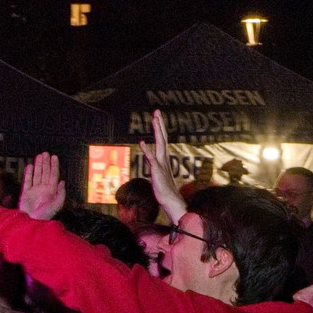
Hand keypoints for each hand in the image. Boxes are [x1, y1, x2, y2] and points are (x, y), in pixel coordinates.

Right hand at [19, 152, 65, 220]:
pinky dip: (28, 173)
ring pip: (37, 174)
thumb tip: (62, 181)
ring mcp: (34, 190)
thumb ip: (61, 193)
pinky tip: (30, 166)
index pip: (53, 175)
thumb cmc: (45, 215)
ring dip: (38, 165)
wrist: (31, 221)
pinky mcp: (26, 193)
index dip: (54, 166)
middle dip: (46, 163)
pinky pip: (27, 181)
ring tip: (39, 156)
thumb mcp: (57, 205)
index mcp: (52, 191)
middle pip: (45, 173)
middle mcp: (43, 189)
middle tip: (45, 153)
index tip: (54, 157)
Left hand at [139, 109, 186, 223]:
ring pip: (160, 144)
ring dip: (157, 131)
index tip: (157, 116)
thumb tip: (149, 155)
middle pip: (162, 138)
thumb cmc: (165, 189)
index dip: (160, 128)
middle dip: (159, 124)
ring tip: (154, 119)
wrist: (171, 201)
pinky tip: (141, 143)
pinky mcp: (157, 172)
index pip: (162, 140)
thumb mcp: (158, 173)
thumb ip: (153, 163)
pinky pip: (151, 159)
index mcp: (164, 158)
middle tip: (157, 111)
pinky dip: (147, 150)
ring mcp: (161, 164)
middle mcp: (164, 159)